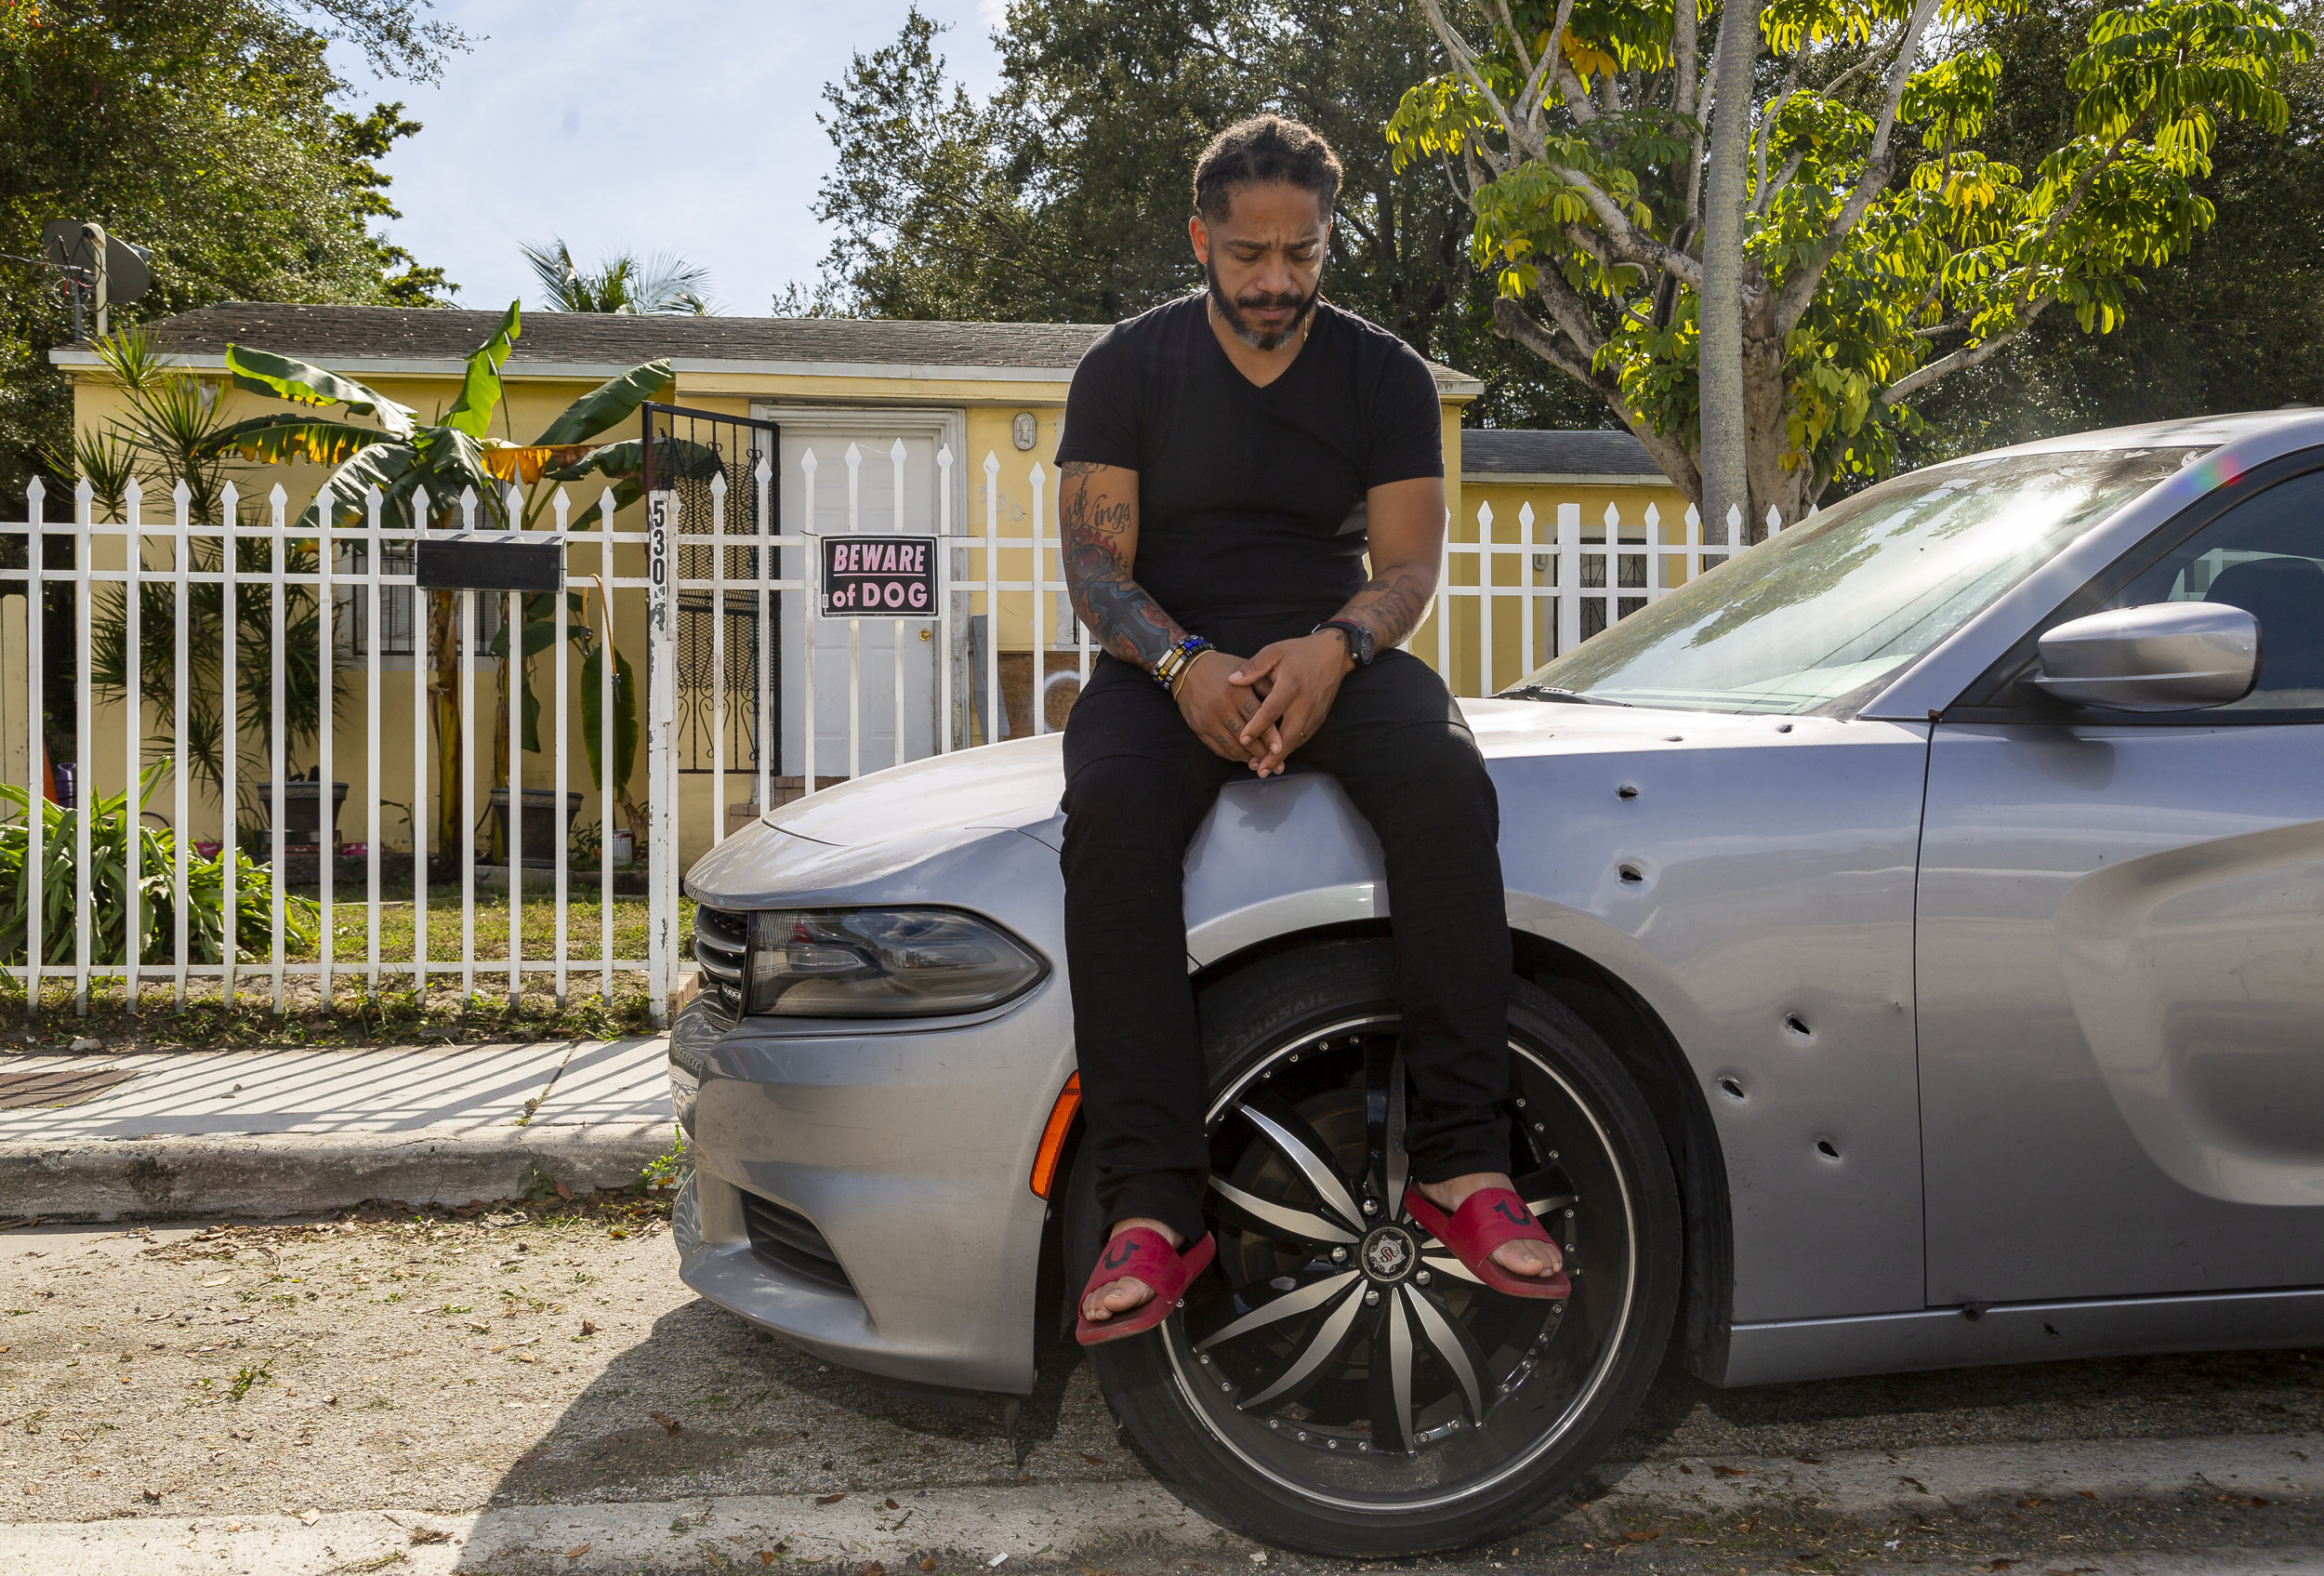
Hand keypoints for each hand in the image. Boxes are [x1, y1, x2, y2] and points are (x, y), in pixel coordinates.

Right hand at [1175, 650, 1279, 764]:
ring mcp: (1208, 720)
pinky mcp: (1198, 728)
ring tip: (1262, 763)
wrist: (1187, 669)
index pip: (1257, 718)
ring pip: (1232, 747)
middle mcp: (1221, 707)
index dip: (1270, 736)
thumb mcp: (1245, 670)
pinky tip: (1244, 757)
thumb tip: (1285, 705)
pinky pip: (1218, 749)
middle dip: (1262, 754)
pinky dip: (1233, 756)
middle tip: (1277, 765)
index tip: (1280, 749)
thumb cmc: (1222, 668)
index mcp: (1236, 691)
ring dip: (1248, 758)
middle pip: (1246, 738)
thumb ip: (1264, 686)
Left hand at [1231, 632, 1352, 775]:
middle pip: (1288, 734)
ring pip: (1297, 740)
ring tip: (1265, 768)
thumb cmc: (1298, 652)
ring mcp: (1315, 712)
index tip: (1243, 739)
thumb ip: (1253, 667)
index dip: (1257, 726)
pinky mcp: (1320, 717)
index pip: (1272, 710)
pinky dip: (1291, 748)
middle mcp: (1305, 702)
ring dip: (1282, 756)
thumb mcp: (1274, 652)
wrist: (1333, 653)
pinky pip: (1304, 737)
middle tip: (1257, 769)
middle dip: (1273, 754)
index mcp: (1291, 685)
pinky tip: (1279, 756)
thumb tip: (1232, 680)